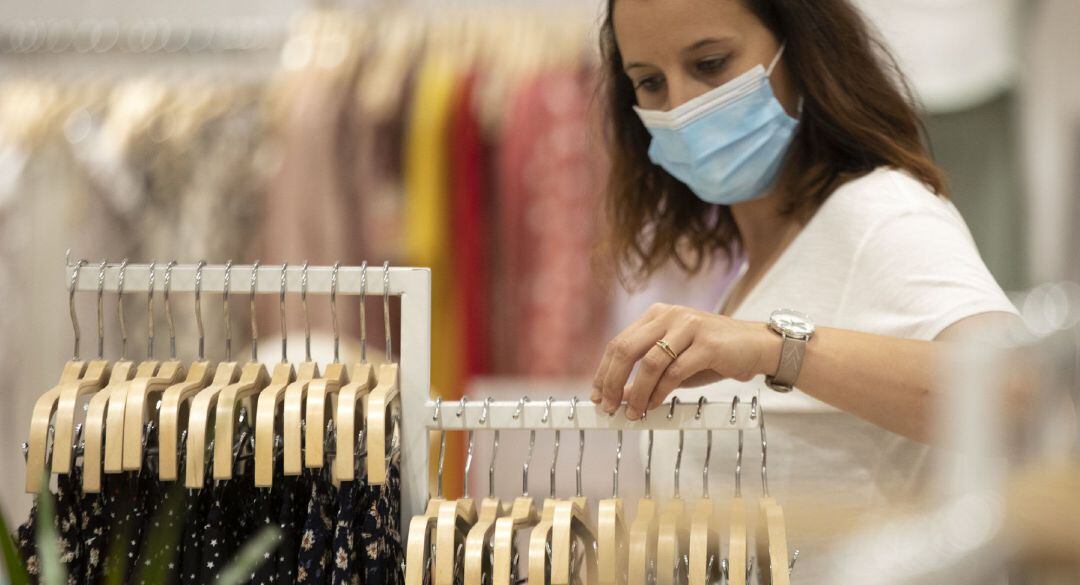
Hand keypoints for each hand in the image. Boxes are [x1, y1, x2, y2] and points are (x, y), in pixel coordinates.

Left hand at [590, 303, 775, 418]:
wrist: (757, 347)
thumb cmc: (713, 356)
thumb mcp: (674, 362)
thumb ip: (647, 374)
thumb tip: (618, 395)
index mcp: (657, 315)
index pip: (619, 343)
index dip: (604, 371)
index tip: (597, 395)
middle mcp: (669, 315)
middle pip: (627, 349)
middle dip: (612, 381)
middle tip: (608, 406)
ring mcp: (688, 326)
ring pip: (649, 363)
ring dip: (636, 392)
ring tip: (632, 412)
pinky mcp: (707, 343)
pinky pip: (674, 371)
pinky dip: (659, 392)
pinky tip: (654, 405)